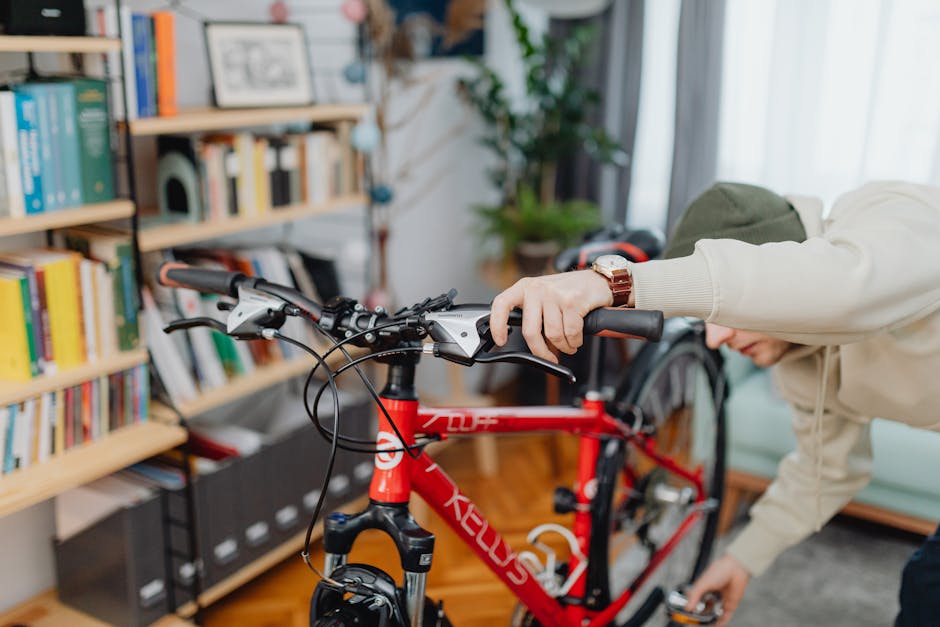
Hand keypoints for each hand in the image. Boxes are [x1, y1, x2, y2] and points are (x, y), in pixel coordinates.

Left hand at [489, 270, 612, 362]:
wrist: (599, 280)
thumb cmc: (570, 292)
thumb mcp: (544, 295)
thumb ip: (531, 312)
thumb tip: (521, 338)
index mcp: (525, 287)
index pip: (501, 304)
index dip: (497, 324)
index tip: (501, 340)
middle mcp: (537, 289)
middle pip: (530, 331)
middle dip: (541, 351)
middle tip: (550, 358)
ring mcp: (554, 294)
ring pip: (553, 335)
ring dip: (564, 346)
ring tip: (569, 343)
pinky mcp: (572, 301)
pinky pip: (570, 333)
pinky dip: (575, 341)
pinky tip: (577, 338)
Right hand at [686, 554, 750, 626]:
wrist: (736, 569)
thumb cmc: (718, 571)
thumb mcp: (703, 584)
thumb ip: (694, 596)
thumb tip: (687, 609)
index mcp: (703, 588)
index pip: (695, 600)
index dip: (690, 607)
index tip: (686, 613)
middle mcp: (712, 595)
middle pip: (704, 608)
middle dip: (699, 615)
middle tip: (694, 620)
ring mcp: (721, 600)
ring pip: (713, 613)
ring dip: (708, 619)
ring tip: (703, 622)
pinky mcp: (730, 605)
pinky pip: (724, 617)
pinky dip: (720, 623)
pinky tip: (715, 626)